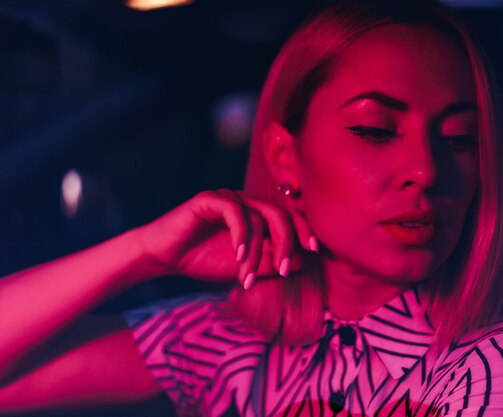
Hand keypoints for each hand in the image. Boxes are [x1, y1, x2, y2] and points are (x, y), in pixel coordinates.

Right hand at [133, 189, 317, 288]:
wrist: (164, 258)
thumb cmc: (204, 261)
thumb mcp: (245, 268)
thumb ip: (272, 263)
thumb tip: (306, 261)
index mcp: (258, 216)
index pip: (290, 217)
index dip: (304, 230)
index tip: (314, 251)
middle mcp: (246, 203)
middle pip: (279, 214)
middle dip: (286, 243)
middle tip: (286, 270)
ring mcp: (228, 198)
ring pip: (256, 217)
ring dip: (256, 250)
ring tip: (247, 275)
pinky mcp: (209, 199)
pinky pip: (233, 211)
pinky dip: (240, 234)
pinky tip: (237, 254)